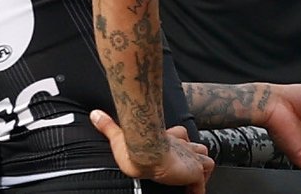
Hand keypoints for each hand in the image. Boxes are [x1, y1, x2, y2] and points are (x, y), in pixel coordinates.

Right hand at [90, 110, 213, 193]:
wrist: (145, 152)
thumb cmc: (134, 145)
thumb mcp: (119, 136)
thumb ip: (108, 125)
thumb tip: (95, 114)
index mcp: (168, 138)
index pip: (181, 135)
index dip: (181, 140)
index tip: (178, 145)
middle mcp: (182, 147)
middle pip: (197, 147)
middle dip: (195, 156)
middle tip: (187, 167)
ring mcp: (189, 158)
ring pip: (206, 160)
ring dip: (201, 170)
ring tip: (192, 180)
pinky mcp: (193, 171)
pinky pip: (203, 182)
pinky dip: (199, 189)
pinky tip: (192, 193)